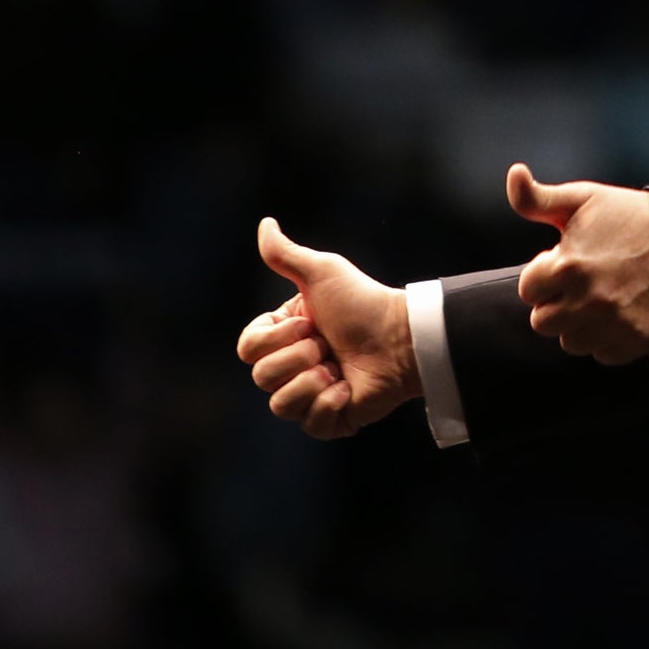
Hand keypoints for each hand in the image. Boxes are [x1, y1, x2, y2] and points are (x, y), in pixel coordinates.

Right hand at [237, 217, 420, 438]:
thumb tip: (264, 224)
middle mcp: (293, 365)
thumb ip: (285, 254)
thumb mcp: (322, 272)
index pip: (248, 349)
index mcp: (285, 334)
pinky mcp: (331, 420)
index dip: (275, 339)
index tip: (309, 322)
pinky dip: (329, 405)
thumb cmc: (363, 301)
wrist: (400, 338)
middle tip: (327, 344)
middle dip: (298, 358)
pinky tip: (348, 388)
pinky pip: (310, 425)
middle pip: (262, 378)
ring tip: (338, 368)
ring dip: (312, 382)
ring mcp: (311, 394)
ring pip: (280, 406)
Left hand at [509, 162, 648, 363]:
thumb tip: (514, 173)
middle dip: (555, 302)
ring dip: (578, 323)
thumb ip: (537, 197)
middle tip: (579, 283)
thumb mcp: (581, 199)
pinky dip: (606, 338)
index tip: (564, 262)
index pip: (528, 291)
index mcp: (568, 267)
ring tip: (598, 297)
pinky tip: (617, 312)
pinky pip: (602, 354)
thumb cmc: (627, 216)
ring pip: (571, 342)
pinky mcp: (635, 341)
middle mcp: (587, 302)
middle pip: (543, 322)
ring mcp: (613, 325)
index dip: (543, 274)